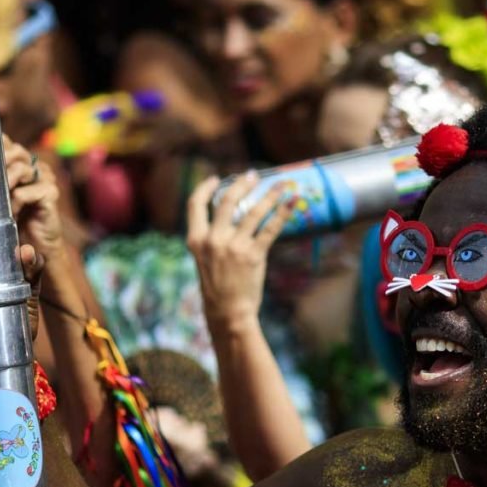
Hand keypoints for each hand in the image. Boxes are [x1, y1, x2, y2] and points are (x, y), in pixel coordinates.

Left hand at [4, 136, 63, 262]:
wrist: (36, 243)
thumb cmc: (14, 217)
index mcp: (23, 161)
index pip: (7, 142)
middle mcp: (36, 166)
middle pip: (16, 151)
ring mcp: (46, 178)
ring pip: (20, 169)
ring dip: (5, 185)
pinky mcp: (51, 193)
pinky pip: (25, 192)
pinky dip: (14, 203)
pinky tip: (12, 213)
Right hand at [186, 173, 295, 327]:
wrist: (227, 312)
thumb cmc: (217, 287)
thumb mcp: (205, 260)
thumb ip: (213, 239)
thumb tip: (234, 216)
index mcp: (196, 239)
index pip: (195, 205)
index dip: (205, 188)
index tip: (217, 178)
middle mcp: (213, 239)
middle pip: (227, 200)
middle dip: (241, 184)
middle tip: (253, 175)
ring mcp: (234, 246)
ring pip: (253, 211)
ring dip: (269, 194)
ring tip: (281, 184)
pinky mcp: (253, 255)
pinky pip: (270, 228)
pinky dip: (283, 213)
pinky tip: (292, 203)